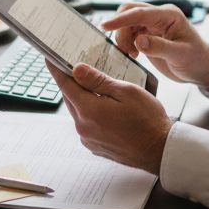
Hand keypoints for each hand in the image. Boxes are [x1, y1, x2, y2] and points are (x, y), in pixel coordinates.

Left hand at [48, 62, 171, 174]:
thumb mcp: (127, 92)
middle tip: (75, 66)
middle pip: (70, 98)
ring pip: (78, 111)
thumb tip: (77, 69)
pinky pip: (86, 123)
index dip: (57, 69)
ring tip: (95, 86)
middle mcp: (83, 127)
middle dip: (72, 82)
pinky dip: (90, 112)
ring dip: (83, 98)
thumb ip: (99, 81)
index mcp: (89, 111)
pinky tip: (104, 107)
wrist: (160, 151)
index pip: (66, 85)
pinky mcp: (94, 146)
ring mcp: (88, 138)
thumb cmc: (148, 120)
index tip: (49, 57)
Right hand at [101, 4, 208, 89]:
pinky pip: (129, 33)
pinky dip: (125, 42)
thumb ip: (159, 47)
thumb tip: (139, 41)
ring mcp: (153, 25)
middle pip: (130, 12)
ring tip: (131, 54)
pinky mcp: (148, 35)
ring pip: (127, 23)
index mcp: (168, 15)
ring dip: (122, 37)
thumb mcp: (180, 55)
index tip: (105, 26)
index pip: (139, 13)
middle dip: (120, 28)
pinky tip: (132, 54)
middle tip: (123, 48)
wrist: (202, 68)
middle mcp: (159, 17)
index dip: (120, 19)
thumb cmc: (197, 60)